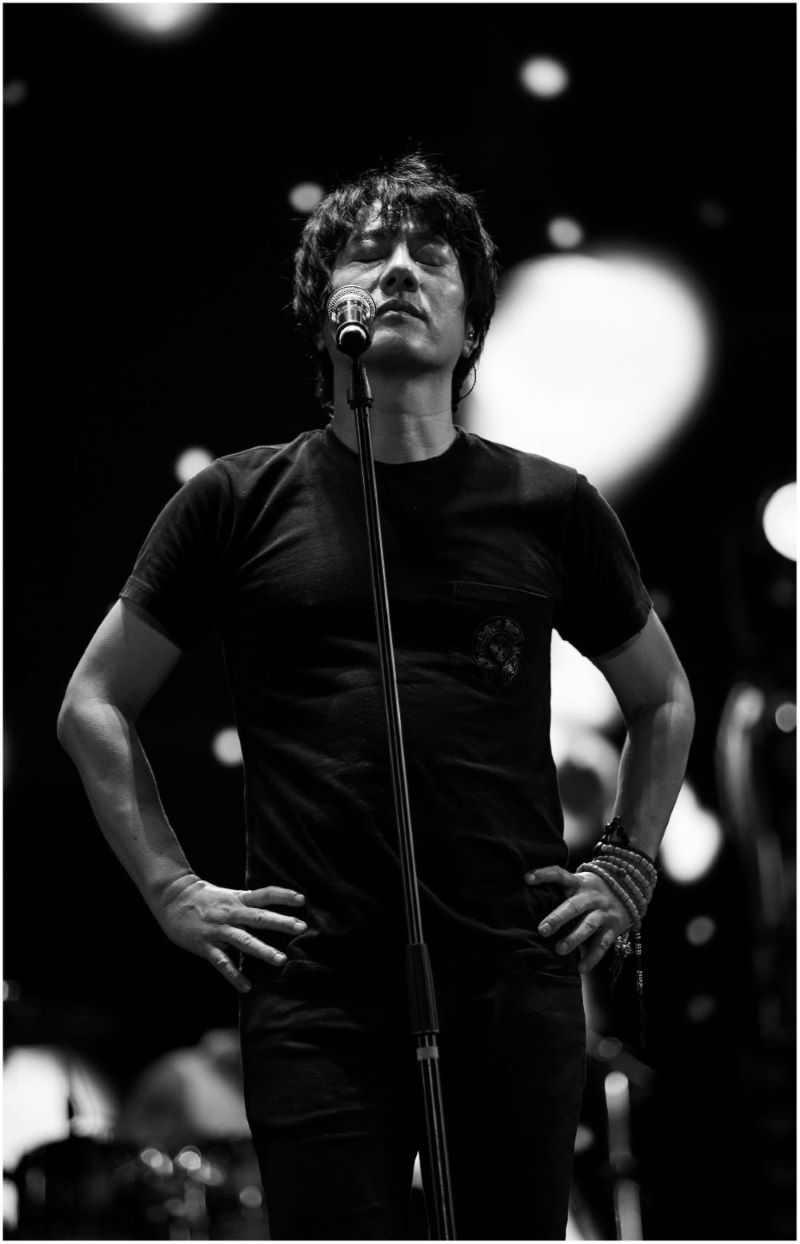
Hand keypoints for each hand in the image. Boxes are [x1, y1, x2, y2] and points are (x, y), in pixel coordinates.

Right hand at [155, 873, 306, 992]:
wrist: (171, 897)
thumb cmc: (203, 898)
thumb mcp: (228, 895)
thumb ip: (247, 905)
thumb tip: (271, 915)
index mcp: (237, 899)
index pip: (264, 894)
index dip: (283, 896)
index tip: (301, 900)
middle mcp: (230, 913)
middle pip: (259, 917)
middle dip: (280, 923)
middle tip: (302, 928)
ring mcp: (218, 930)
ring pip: (244, 940)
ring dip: (263, 950)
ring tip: (281, 960)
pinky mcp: (205, 945)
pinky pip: (222, 962)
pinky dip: (234, 975)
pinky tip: (246, 987)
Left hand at [525, 865, 629, 972]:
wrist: (631, 890)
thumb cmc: (592, 890)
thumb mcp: (580, 882)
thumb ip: (562, 889)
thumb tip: (530, 898)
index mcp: (579, 882)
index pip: (559, 875)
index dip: (543, 875)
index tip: (527, 879)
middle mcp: (591, 896)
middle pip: (574, 906)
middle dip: (558, 918)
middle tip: (542, 930)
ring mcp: (603, 912)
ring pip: (588, 925)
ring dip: (574, 938)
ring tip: (559, 950)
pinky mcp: (613, 927)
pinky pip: (602, 944)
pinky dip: (592, 957)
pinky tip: (581, 968)